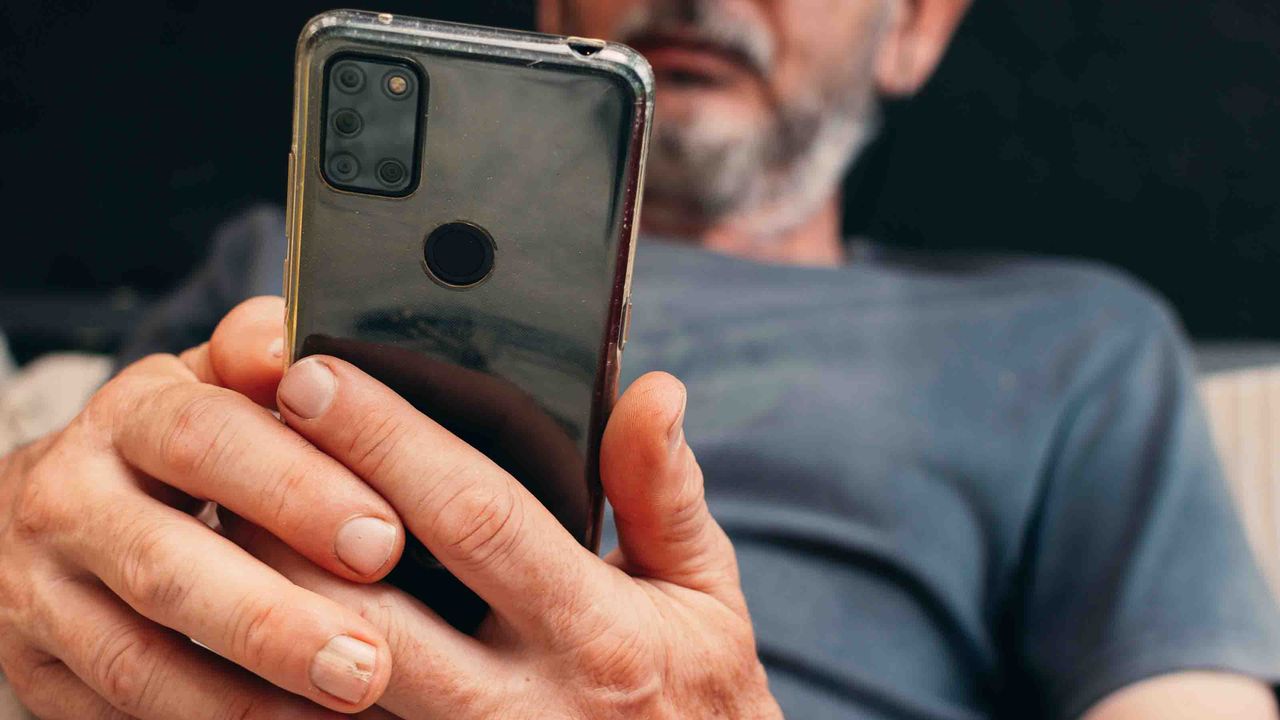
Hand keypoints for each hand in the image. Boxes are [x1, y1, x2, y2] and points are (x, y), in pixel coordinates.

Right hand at [0, 298, 403, 718]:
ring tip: (339, 713)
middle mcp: (71, 500)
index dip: (298, 490)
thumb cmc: (179, 441)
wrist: (57, 507)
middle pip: (168, 566)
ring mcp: (40, 594)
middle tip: (369, 661)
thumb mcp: (215, 385)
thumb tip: (302, 342)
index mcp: (133, 415)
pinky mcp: (37, 671)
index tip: (386, 540)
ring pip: (136, 659)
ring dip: (241, 699)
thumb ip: (262, 360)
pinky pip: (116, 713)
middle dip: (274, 620)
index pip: (208, 441)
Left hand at [227, 339, 783, 717]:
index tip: (319, 374)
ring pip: (329, 678)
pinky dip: (277, 675)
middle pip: (372, 601)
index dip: (389, 441)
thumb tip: (654, 389)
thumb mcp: (704, 594)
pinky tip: (249, 610)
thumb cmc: (695, 698)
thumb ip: (666, 493)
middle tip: (237, 429)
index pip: (476, 517)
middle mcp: (520, 704)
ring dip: (266, 591)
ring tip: (223, 509)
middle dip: (294, 509)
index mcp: (596, 630)